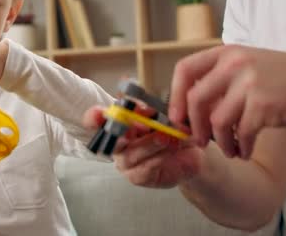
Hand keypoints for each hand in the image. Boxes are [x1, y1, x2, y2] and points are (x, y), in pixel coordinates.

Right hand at [82, 106, 202, 187]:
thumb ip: (149, 112)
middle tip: (133, 126)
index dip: (94, 117)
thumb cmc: (171, 133)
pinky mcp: (137, 177)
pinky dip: (158, 158)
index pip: (95, 121)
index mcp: (117, 124)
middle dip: (120, 131)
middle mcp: (116, 143)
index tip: (99, 113)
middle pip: (110, 139)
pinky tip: (171, 150)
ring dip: (149, 144)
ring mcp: (124, 162)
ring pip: (130, 154)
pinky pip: (144, 169)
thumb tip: (141, 107)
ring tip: (166, 137)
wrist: (191, 154)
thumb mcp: (162, 117)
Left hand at [169, 45, 285, 159]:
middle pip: (195, 99)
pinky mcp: (265, 104)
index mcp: (226, 53)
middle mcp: (235, 63)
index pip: (185, 69)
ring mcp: (250, 83)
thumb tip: (186, 109)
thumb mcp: (248, 66)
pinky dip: (240, 147)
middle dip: (193, 125)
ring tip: (228, 149)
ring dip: (219, 141)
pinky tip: (245, 151)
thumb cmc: (283, 78)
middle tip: (197, 140)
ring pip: (216, 120)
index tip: (176, 116)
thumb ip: (219, 80)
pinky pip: (241, 133)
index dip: (174, 95)